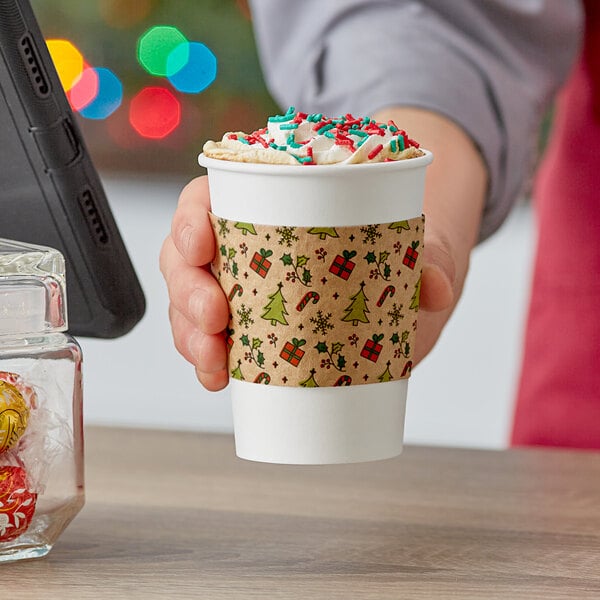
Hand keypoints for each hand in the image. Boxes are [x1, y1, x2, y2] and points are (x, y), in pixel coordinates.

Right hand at [160, 108, 486, 390]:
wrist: (405, 296)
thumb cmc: (399, 255)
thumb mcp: (417, 246)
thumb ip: (432, 258)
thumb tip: (434, 288)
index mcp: (269, 206)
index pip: (209, 199)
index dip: (191, 220)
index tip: (201, 246)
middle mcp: (246, 247)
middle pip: (188, 259)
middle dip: (188, 291)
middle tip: (215, 321)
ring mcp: (244, 291)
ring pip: (191, 305)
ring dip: (190, 335)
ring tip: (215, 364)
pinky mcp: (255, 331)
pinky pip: (213, 342)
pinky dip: (208, 362)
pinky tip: (218, 379)